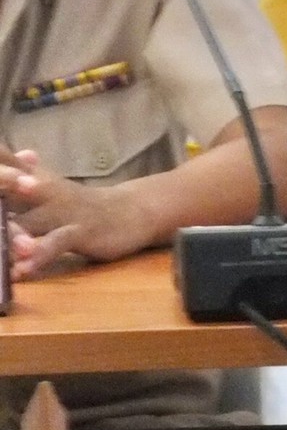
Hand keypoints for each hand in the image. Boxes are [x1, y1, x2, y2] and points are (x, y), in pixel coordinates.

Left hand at [0, 149, 150, 277]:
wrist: (130, 212)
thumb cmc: (77, 206)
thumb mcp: (42, 188)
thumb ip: (13, 176)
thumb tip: (11, 159)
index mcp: (29, 177)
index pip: (1, 165)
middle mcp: (42, 187)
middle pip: (5, 188)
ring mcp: (62, 209)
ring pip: (26, 222)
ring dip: (7, 235)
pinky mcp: (82, 230)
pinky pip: (56, 243)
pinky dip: (37, 256)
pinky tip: (21, 270)